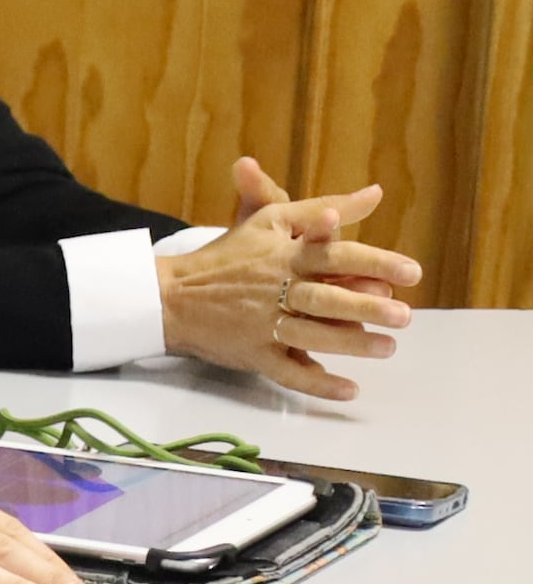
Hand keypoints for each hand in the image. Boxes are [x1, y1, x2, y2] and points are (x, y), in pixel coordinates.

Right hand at [160, 158, 422, 399]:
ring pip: (311, 337)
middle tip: (403, 316)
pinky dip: (316, 383)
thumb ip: (325, 207)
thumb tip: (376, 194)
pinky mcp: (251, 353)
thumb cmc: (228, 254)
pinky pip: (287, 372)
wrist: (171, 294)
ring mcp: (261, 325)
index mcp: (283, 254)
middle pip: (324, 299)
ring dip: (349, 344)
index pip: (333, 255)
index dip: (373, 262)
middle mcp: (273, 289)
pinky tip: (348, 389)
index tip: (411, 273)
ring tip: (386, 348)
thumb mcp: (272, 220)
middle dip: (365, 308)